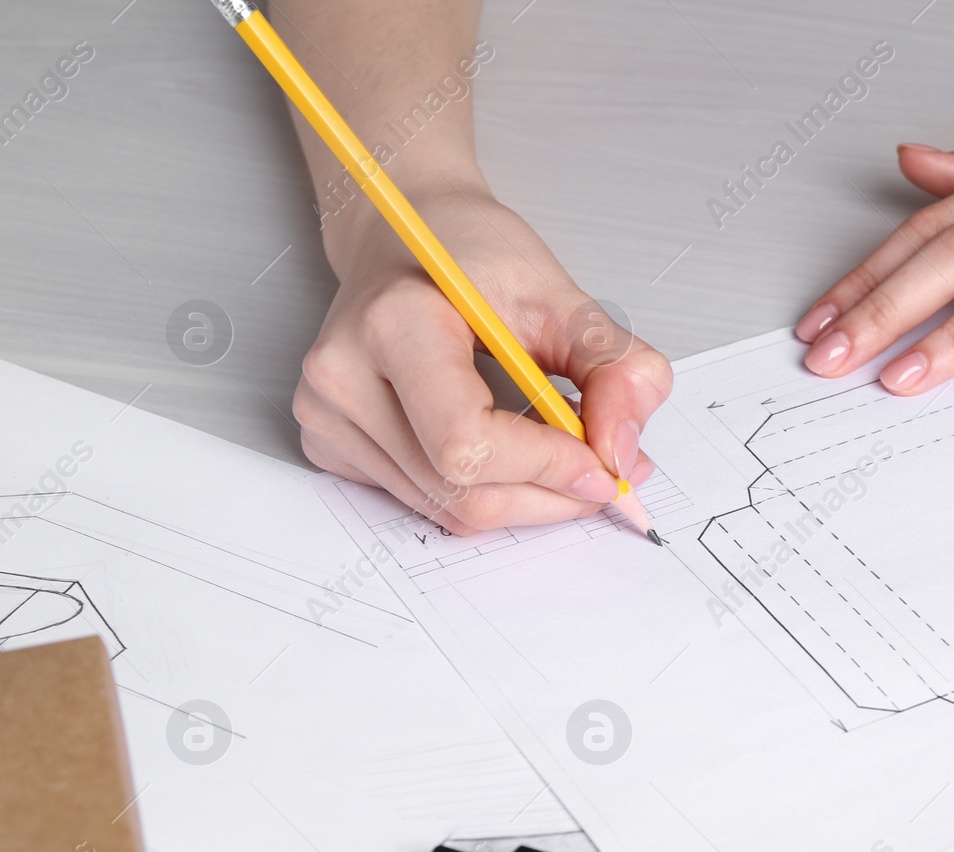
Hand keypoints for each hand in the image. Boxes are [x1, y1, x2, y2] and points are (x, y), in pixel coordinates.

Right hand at [293, 184, 671, 534]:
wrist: (406, 238)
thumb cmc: (474, 256)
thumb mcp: (561, 295)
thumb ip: (614, 368)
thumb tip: (623, 455)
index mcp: (392, 325)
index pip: (469, 443)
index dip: (548, 466)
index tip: (606, 464)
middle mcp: (343, 377)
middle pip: (462, 490)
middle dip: (551, 493)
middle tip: (605, 471)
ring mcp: (327, 417)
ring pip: (451, 509)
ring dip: (527, 497)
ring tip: (565, 451)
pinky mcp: (331, 445)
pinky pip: (428, 503)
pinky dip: (486, 491)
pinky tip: (508, 446)